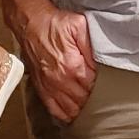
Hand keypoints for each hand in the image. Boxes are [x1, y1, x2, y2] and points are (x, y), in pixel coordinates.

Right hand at [14, 2, 96, 122]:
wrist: (30, 24)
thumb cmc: (54, 24)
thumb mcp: (79, 26)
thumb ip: (92, 46)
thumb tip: (101, 64)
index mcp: (72, 66)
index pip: (94, 87)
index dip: (103, 87)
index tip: (108, 84)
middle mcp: (60, 80)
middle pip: (83, 101)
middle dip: (94, 99)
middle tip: (102, 95)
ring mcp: (49, 87)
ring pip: (70, 109)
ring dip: (81, 109)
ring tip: (90, 105)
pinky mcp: (41, 89)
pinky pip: (55, 110)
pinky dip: (65, 114)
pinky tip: (74, 112)